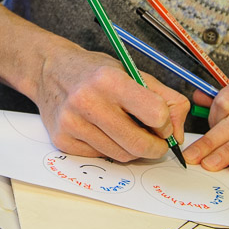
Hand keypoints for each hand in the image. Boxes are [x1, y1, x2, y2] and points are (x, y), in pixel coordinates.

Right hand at [33, 44, 189, 161]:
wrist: (50, 71)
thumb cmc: (95, 72)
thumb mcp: (131, 71)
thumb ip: (164, 98)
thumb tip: (178, 135)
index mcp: (110, 80)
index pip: (155, 114)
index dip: (165, 123)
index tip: (161, 122)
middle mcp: (88, 101)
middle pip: (139, 144)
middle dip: (156, 148)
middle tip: (156, 142)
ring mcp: (72, 123)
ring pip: (121, 155)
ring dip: (133, 149)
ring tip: (127, 132)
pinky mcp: (62, 140)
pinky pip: (100, 157)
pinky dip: (109, 149)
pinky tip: (103, 132)